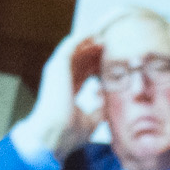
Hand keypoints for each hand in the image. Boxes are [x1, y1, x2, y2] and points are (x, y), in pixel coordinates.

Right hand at [12, 33, 106, 164]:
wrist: (54, 134)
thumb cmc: (70, 133)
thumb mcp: (93, 119)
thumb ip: (101, 107)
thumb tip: (109, 96)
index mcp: (67, 92)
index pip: (85, 74)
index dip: (99, 67)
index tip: (115, 62)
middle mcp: (61, 80)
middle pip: (81, 60)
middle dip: (97, 53)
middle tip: (114, 46)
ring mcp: (58, 72)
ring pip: (76, 50)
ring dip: (91, 42)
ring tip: (106, 37)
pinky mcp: (57, 66)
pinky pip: (70, 44)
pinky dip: (82, 38)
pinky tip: (96, 34)